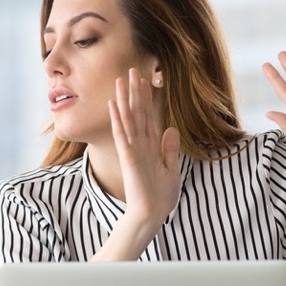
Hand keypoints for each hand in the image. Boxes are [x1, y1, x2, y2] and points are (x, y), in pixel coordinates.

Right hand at [107, 68, 180, 243]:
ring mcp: (132, 149)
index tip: (145, 80)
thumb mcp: (171, 169)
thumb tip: (172, 128)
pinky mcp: (128, 157)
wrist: (152, 215)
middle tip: (131, 70)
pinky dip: (118, 119)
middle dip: (135, 91)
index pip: (149, 116)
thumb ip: (170, 149)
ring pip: (128, 118)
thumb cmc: (160, 196)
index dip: (147, 98)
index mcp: (151, 146)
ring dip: (124, 99)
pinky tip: (114, 104)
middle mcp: (140, 144)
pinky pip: (122, 134)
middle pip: (137, 112)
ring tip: (121, 80)